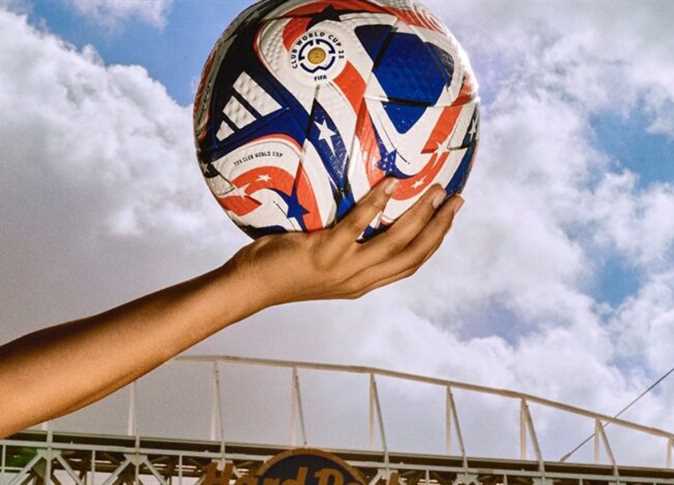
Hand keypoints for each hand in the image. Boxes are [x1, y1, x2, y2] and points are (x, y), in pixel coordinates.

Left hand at [228, 178, 463, 305]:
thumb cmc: (281, 268)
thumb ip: (344, 247)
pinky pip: (356, 226)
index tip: (449, 219)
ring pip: (395, 243)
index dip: (434, 241)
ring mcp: (343, 269)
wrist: (249, 288)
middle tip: (457, 199)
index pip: (410, 264)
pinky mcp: (324, 254)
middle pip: (413, 254)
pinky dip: (376, 205)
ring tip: (437, 190)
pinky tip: (390, 185)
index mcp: (362, 282)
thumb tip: (358, 212)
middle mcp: (359, 279)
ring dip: (421, 216)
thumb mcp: (322, 263)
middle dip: (439, 227)